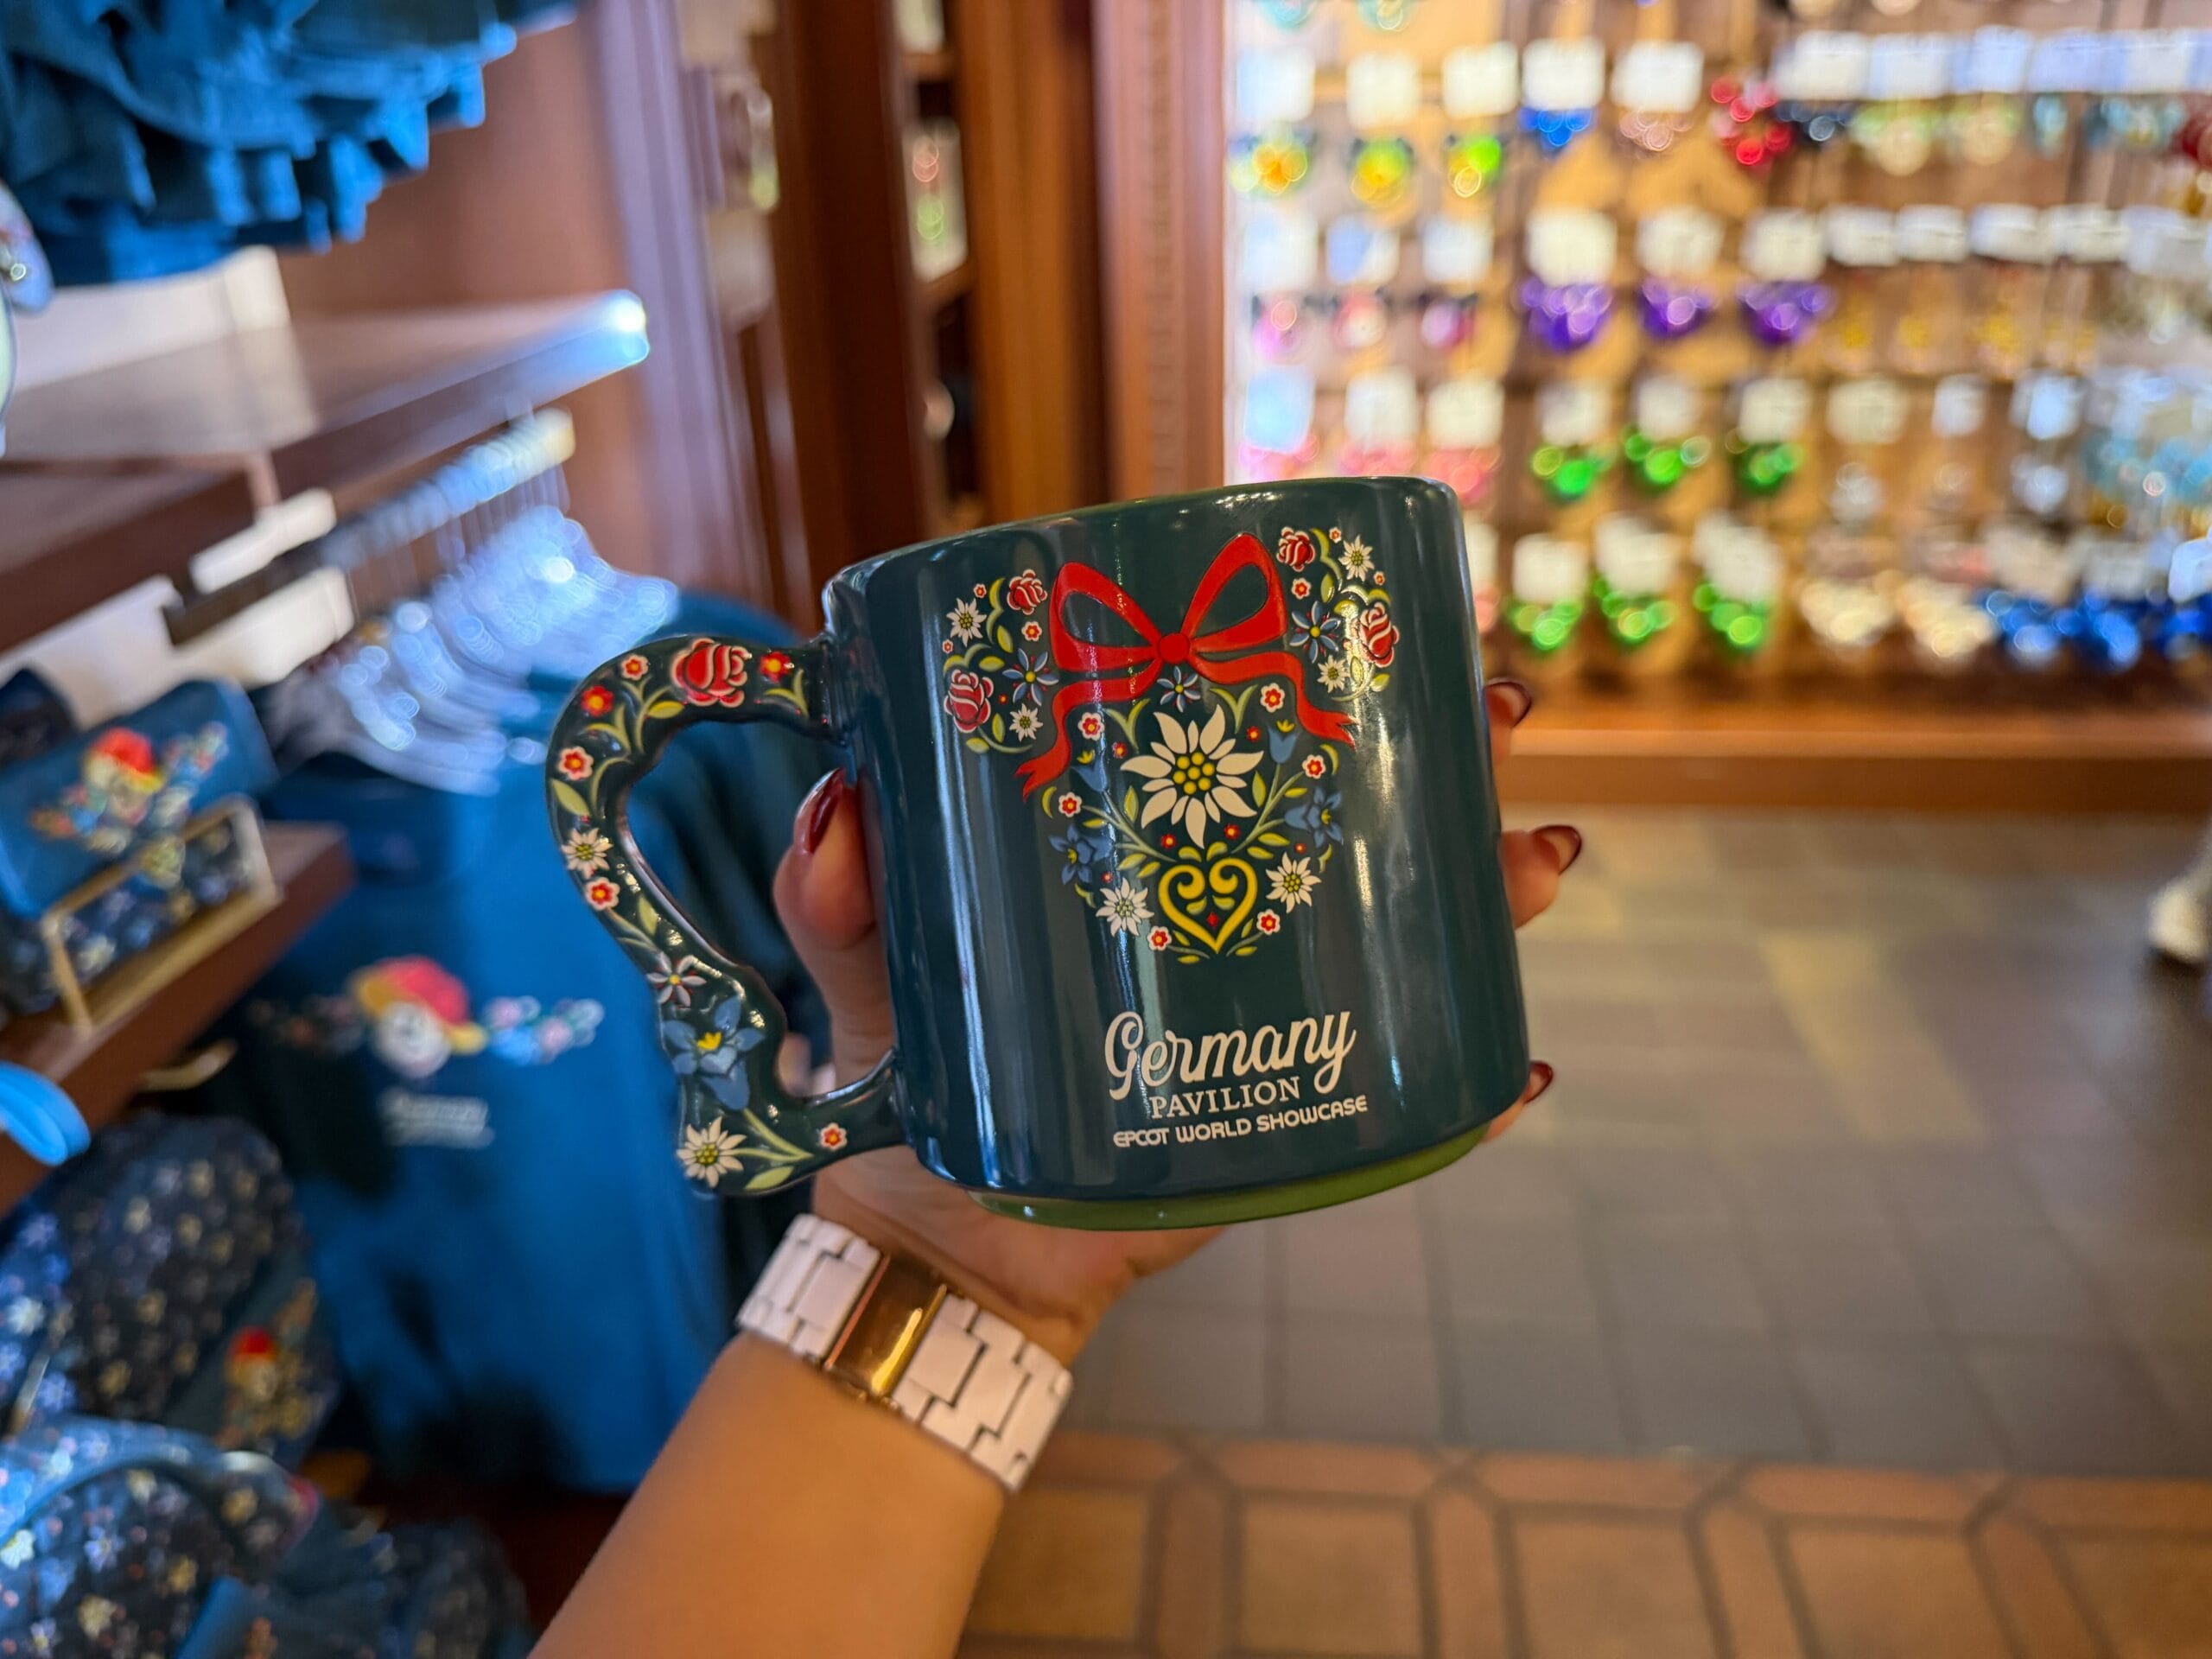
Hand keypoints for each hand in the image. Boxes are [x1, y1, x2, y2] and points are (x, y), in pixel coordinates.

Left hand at [772, 680, 1575, 1362]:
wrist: (938, 1238)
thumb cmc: (911, 1077)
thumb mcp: (864, 966)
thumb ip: (832, 896)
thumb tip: (839, 808)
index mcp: (1154, 855)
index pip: (1259, 748)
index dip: (1336, 683)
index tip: (1389, 626)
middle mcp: (1236, 921)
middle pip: (1368, 826)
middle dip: (1454, 765)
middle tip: (1494, 717)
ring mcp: (1273, 1020)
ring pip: (1411, 947)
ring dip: (1492, 896)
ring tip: (1536, 861)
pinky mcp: (1286, 1126)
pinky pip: (1405, 1107)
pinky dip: (1474, 1090)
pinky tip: (1519, 1070)